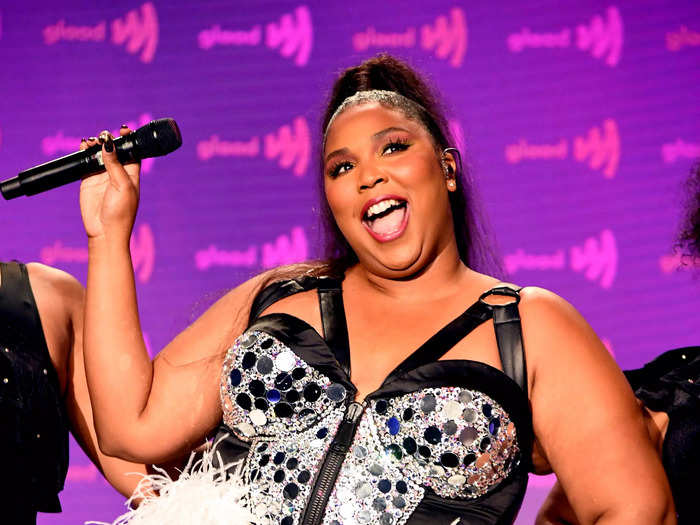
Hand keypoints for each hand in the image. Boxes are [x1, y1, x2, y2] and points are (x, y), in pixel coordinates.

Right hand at [79, 126, 140, 241]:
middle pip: (114, 150)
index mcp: (132, 173)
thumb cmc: (121, 212)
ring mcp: (102, 176)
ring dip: (96, 145)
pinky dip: (84, 153)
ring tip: (91, 141)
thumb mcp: (122, 185)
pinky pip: (86, 162)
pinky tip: (83, 147)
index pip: (132, 151)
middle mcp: (118, 173)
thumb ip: (114, 164)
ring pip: (99, 154)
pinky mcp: (88, 180)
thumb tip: (109, 143)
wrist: (104, 231)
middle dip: (109, 140)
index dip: (129, 140)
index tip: (124, 129)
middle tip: (103, 135)